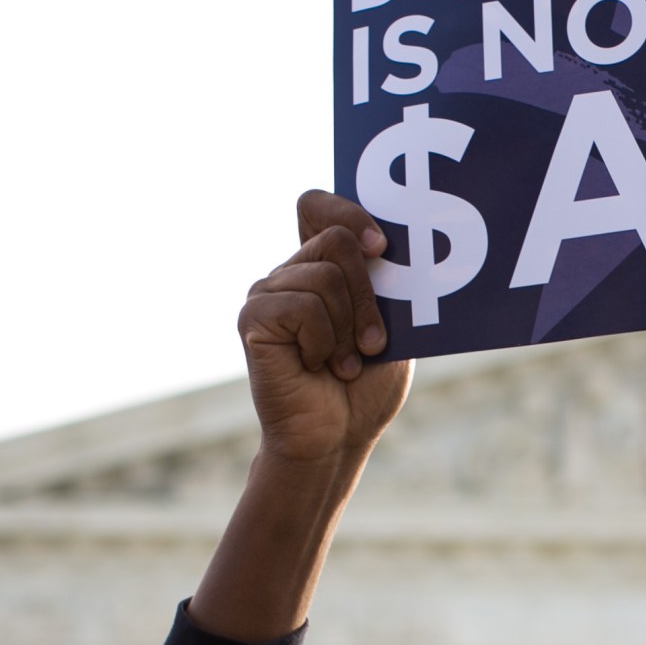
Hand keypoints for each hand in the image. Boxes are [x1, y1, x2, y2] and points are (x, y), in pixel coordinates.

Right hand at [239, 191, 412, 469]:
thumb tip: (391, 245)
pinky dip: (324, 342)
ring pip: (325, 276)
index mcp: (320, 265)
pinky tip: (317, 365)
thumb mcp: (391, 327)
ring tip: (343, 362)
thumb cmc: (365, 386)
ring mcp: (268, 292)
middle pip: (338, 239)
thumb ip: (386, 284)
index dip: (349, 211)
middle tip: (374, 342)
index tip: (383, 247)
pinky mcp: (254, 318)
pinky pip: (303, 306)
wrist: (337, 438)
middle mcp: (290, 272)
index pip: (318, 205)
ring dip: (349, 328)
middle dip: (370, 295)